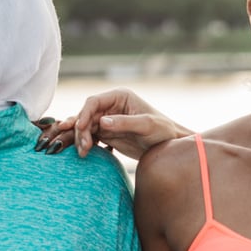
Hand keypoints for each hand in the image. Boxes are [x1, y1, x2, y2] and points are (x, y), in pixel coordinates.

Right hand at [35, 89, 189, 159]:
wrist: (169, 146)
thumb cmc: (163, 131)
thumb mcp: (146, 126)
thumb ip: (125, 122)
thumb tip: (102, 121)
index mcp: (119, 97)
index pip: (94, 102)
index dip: (84, 114)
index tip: (81, 128)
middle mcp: (111, 106)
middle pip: (86, 116)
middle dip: (81, 130)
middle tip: (83, 148)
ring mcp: (108, 120)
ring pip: (86, 127)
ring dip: (81, 139)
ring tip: (83, 153)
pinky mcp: (107, 134)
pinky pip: (90, 137)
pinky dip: (85, 144)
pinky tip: (84, 153)